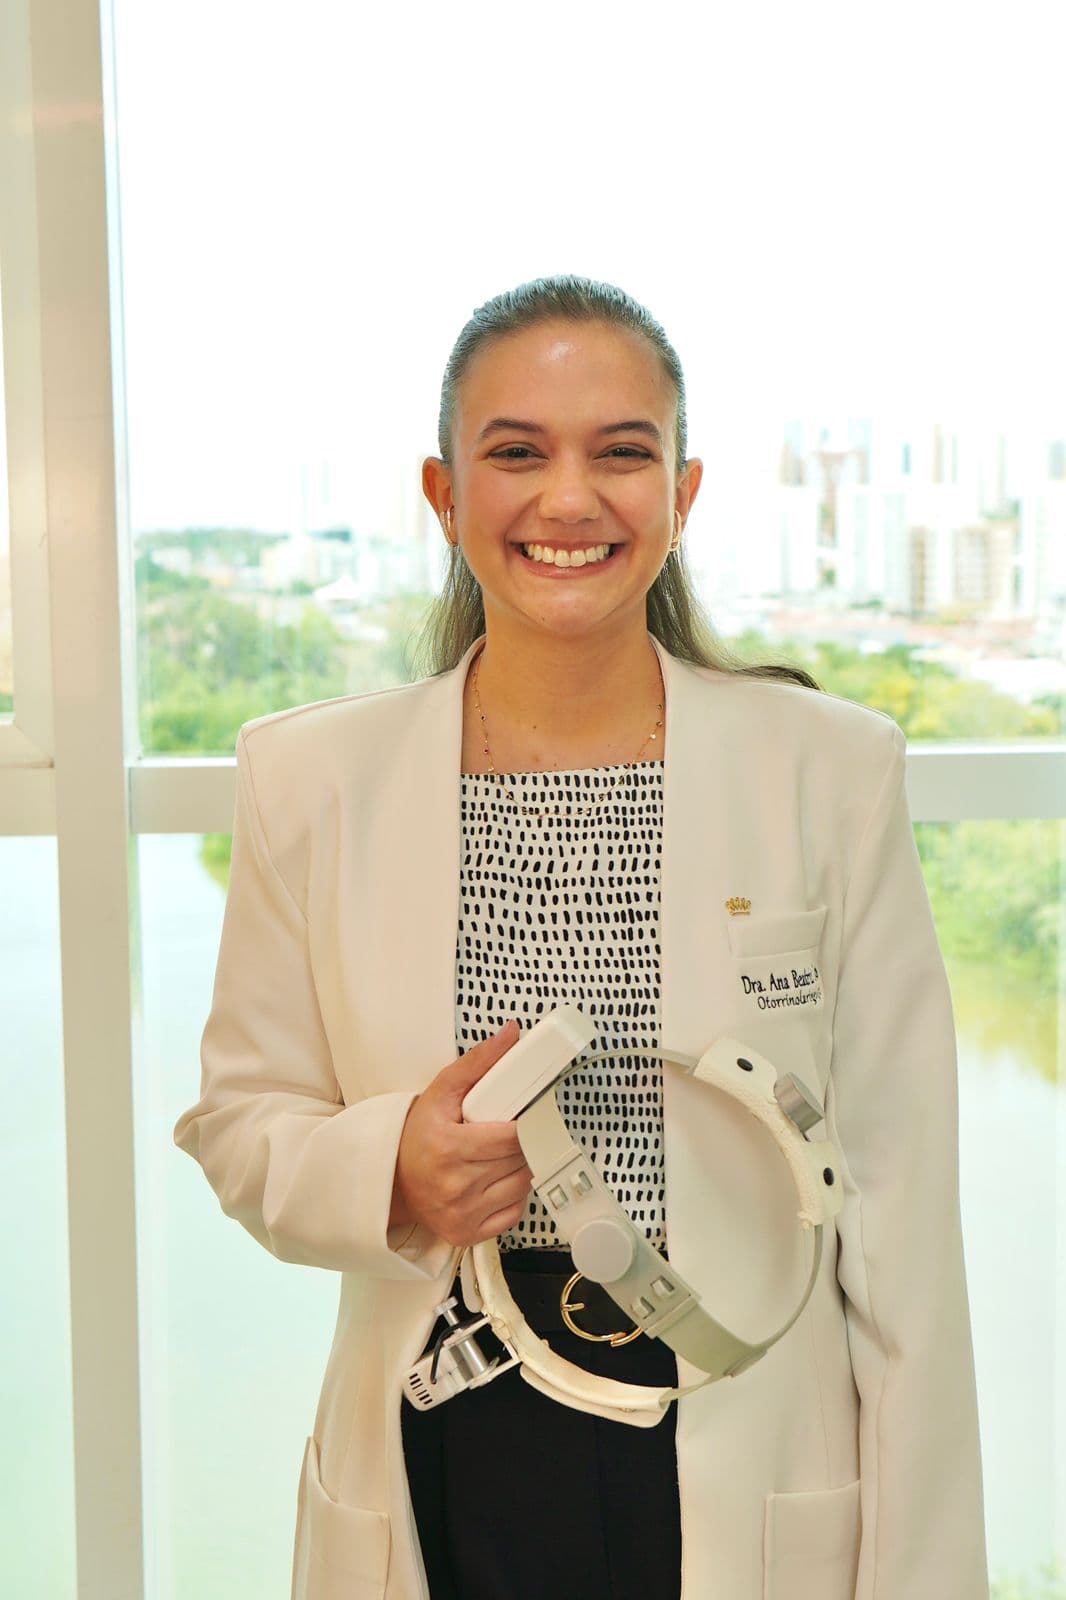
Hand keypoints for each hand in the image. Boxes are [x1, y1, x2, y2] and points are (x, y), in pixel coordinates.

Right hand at [390, 1020, 532, 1247]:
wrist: (392, 1182)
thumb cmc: (417, 1135)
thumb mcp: (441, 1092)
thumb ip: (478, 1062)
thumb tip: (513, 1033)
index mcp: (449, 1148)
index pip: (511, 1137)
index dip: (526, 1124)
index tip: (527, 1116)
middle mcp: (456, 1186)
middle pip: (520, 1160)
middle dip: (523, 1144)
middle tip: (512, 1133)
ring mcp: (462, 1214)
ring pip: (522, 1186)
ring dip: (521, 1168)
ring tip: (503, 1155)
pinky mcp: (468, 1235)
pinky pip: (514, 1213)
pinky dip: (514, 1196)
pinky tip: (497, 1181)